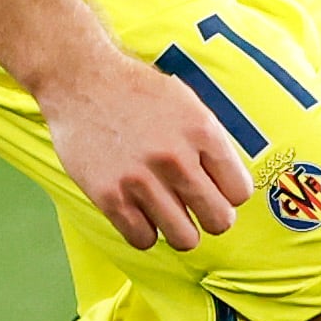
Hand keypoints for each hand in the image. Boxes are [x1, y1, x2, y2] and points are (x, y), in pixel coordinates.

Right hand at [40, 50, 252, 252]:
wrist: (81, 80)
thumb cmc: (136, 91)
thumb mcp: (187, 104)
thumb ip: (210, 143)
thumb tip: (229, 185)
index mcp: (201, 132)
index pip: (239, 192)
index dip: (228, 194)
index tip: (214, 190)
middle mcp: (175, 158)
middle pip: (219, 220)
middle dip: (211, 218)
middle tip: (195, 209)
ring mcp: (141, 179)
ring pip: (184, 239)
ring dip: (179, 230)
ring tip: (167, 215)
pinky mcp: (109, 195)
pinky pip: (143, 239)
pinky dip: (144, 232)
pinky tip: (139, 214)